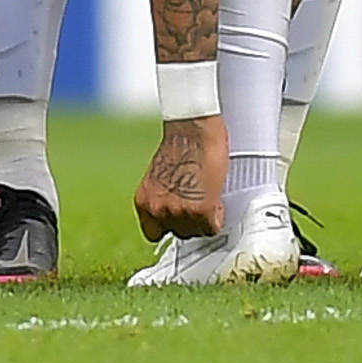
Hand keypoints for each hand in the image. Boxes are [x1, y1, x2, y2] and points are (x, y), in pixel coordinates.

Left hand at [136, 114, 227, 239]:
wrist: (192, 129)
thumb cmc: (180, 144)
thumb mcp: (160, 177)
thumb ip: (163, 196)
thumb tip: (173, 207)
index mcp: (144, 202)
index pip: (153, 233)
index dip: (170, 226)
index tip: (179, 220)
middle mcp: (158, 210)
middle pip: (180, 234)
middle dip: (190, 221)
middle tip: (199, 203)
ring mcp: (179, 212)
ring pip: (198, 231)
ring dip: (205, 218)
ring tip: (208, 196)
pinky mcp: (201, 211)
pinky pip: (213, 227)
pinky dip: (217, 215)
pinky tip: (216, 198)